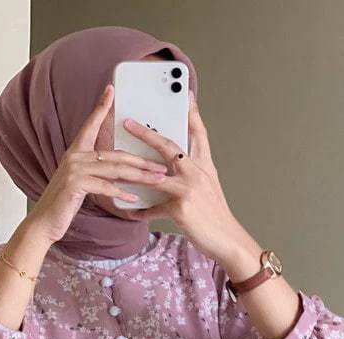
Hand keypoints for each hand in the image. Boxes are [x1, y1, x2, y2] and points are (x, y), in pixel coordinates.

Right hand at [26, 83, 168, 244]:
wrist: (44, 222)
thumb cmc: (64, 204)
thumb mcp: (81, 183)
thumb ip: (96, 173)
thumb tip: (119, 171)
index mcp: (76, 152)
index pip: (91, 125)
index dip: (101, 108)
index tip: (111, 90)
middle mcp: (75, 157)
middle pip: (116, 154)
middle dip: (142, 160)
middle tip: (162, 165)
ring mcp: (74, 170)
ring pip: (115, 169)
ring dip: (139, 175)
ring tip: (157, 179)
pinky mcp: (75, 184)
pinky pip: (105, 186)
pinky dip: (121, 192)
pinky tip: (134, 197)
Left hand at [119, 90, 252, 267]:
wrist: (227, 239)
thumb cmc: (215, 215)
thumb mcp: (209, 188)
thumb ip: (193, 173)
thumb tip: (173, 166)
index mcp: (205, 165)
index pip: (198, 133)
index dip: (192, 113)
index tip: (185, 94)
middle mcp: (197, 172)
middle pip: (169, 146)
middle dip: (147, 133)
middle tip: (128, 122)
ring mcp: (189, 189)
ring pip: (154, 174)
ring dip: (132, 169)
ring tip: (116, 164)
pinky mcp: (180, 207)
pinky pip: (154, 207)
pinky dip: (141, 210)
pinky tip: (130, 211)